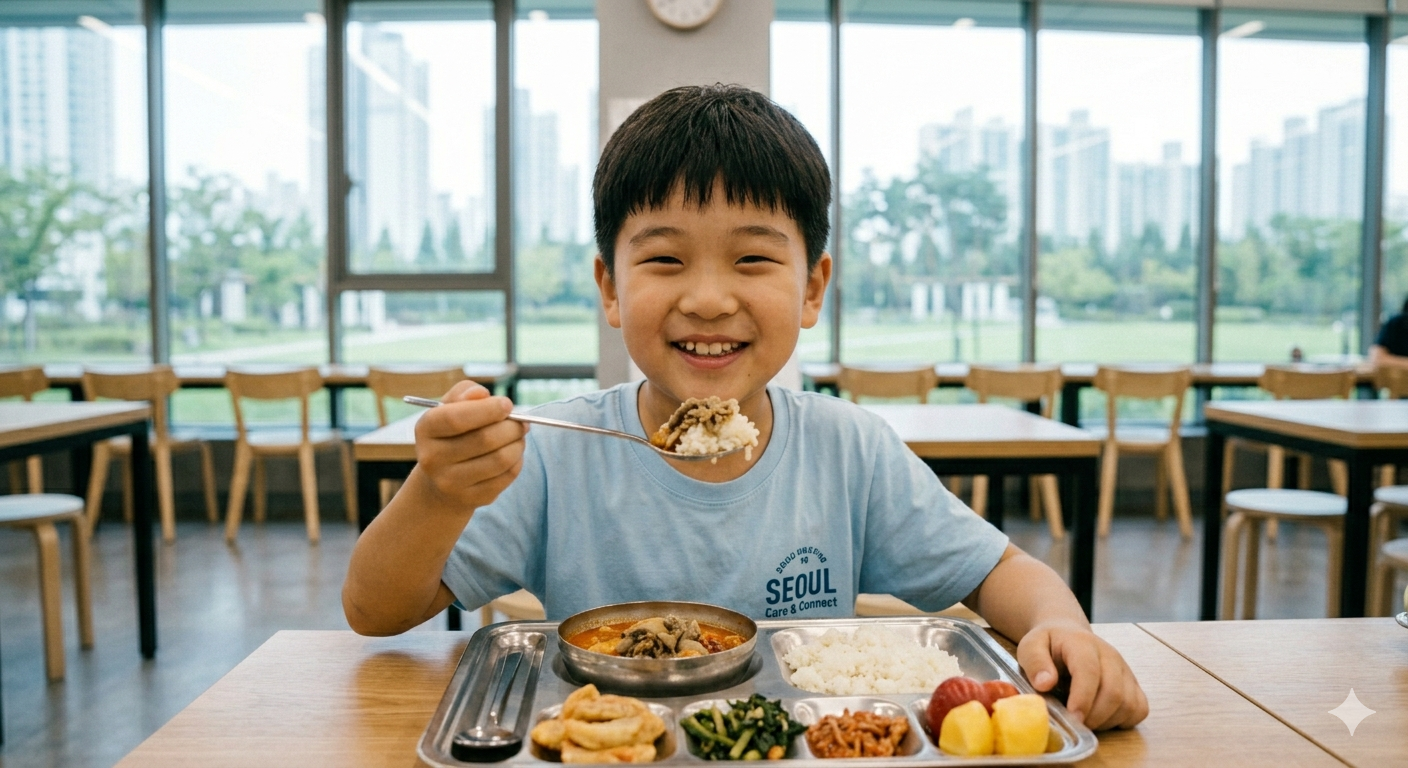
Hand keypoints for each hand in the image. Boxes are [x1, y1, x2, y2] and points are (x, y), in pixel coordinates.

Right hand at [413, 381, 527, 510]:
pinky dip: (517, 461)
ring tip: (519, 436)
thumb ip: (465, 393)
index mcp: (426, 429)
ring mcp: (450, 482)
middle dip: (512, 427)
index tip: (507, 405)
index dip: (488, 409)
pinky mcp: (471, 498)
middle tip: (521, 422)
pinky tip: (512, 454)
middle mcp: (432, 458)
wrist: (441, 481)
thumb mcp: (451, 407)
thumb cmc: (453, 433)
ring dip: (518, 443)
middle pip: (485, 439)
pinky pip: (507, 476)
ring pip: (500, 459)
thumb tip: (481, 394)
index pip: (456, 418)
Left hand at [1015, 621, 1147, 730]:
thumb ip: (1035, 662)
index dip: (1083, 698)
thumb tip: (1046, 683)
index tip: (1073, 718)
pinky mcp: (1134, 685)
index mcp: (1082, 644)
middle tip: (1075, 724)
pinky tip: (1102, 718)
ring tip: (1085, 719)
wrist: (1067, 635)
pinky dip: (1123, 721)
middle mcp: (1110, 656)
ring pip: (1128, 704)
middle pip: (1114, 692)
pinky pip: (1139, 709)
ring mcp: (1125, 671)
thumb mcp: (1030, 646)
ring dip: (1107, 721)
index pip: (1089, 671)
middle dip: (1094, 716)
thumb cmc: (1049, 645)